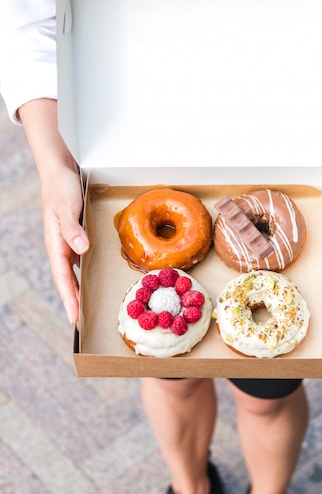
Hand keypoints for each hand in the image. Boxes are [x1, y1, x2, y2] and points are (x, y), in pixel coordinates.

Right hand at [40, 164, 89, 323]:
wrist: (59, 171)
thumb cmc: (61, 188)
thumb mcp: (66, 207)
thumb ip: (71, 228)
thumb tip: (81, 249)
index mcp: (56, 244)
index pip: (63, 279)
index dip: (69, 299)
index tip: (75, 318)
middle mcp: (61, 247)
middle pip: (67, 281)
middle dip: (73, 301)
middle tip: (82, 322)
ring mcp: (67, 242)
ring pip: (73, 273)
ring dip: (79, 289)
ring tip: (87, 308)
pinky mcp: (74, 236)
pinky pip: (80, 260)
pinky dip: (85, 273)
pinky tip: (93, 279)